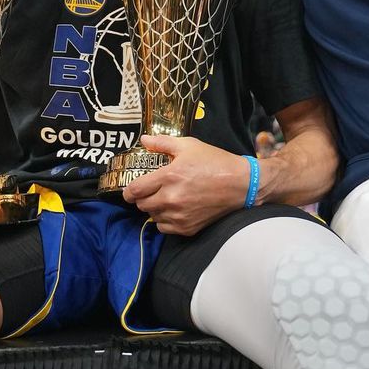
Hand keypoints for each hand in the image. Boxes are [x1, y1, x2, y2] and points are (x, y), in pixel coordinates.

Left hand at [120, 135, 249, 235]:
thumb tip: (144, 140)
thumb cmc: (215, 162)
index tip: (131, 189)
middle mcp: (171, 199)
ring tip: (166, 198)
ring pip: (152, 217)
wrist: (240, 184)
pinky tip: (175, 210)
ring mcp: (179, 216)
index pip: (134, 190)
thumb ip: (162, 143)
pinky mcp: (187, 228)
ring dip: (155, 209)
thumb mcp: (189, 145)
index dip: (128, 191)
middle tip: (152, 190)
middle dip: (143, 198)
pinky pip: (164, 228)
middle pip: (141, 205)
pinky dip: (165, 220)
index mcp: (169, 176)